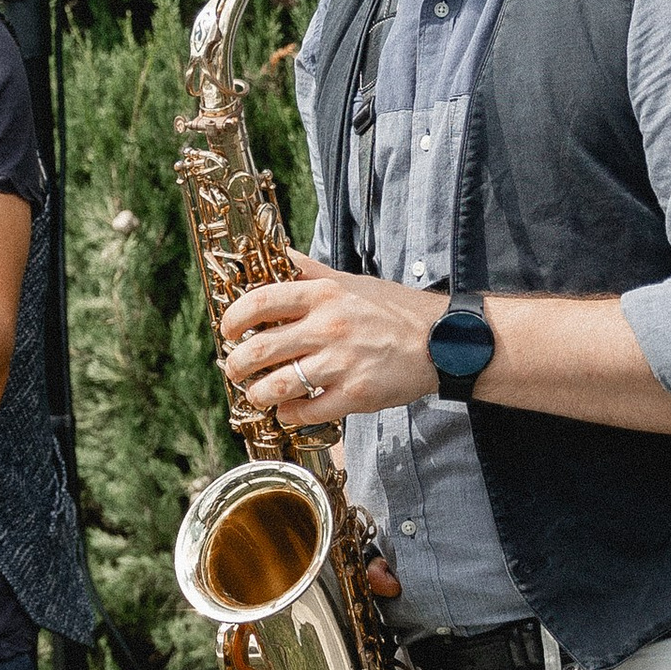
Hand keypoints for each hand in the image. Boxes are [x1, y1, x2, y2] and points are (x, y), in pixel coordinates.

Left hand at [221, 267, 442, 425]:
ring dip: (258, 394)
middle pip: (260, 349)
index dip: (233, 318)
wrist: (443, 340)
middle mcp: (329, 326)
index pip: (260, 302)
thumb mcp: (351, 281)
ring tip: (257, 394)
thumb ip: (311, 272)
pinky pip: (309, 410)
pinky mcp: (356, 394)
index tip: (227, 330)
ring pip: (278, 385)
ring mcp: (342, 362)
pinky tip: (288, 411)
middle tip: (234, 369)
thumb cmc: (395, 310)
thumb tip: (279, 255)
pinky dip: (290, 414)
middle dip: (236, 364)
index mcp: (323, 295)